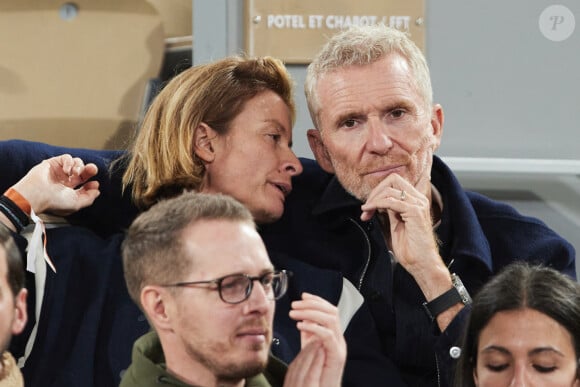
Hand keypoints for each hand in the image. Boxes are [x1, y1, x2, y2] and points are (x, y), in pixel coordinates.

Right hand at [11, 154, 99, 215]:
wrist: (37, 195)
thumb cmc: (53, 202)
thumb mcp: (76, 204)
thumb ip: (89, 198)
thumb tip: (97, 191)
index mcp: (68, 192)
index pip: (84, 185)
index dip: (91, 183)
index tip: (94, 184)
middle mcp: (64, 181)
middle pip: (82, 171)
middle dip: (90, 169)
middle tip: (93, 169)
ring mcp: (59, 171)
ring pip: (76, 162)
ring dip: (80, 166)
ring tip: (76, 173)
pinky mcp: (53, 163)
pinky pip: (66, 158)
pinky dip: (70, 162)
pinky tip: (67, 170)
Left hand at [287, 293, 345, 386]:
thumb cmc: (316, 373)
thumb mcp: (310, 347)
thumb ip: (309, 332)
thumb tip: (303, 316)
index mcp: (333, 334)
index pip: (329, 310)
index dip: (317, 300)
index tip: (303, 296)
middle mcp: (339, 338)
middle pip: (332, 311)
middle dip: (313, 304)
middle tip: (295, 305)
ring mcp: (340, 346)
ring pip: (331, 319)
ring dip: (310, 312)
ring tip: (294, 313)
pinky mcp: (337, 355)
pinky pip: (327, 336)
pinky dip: (313, 327)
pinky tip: (300, 326)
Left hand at [360, 172, 458, 329]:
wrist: (421, 264)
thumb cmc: (410, 248)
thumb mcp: (395, 224)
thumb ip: (389, 210)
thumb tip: (376, 201)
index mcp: (416, 200)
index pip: (395, 182)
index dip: (378, 191)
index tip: (368, 206)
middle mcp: (419, 199)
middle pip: (392, 179)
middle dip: (375, 191)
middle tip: (366, 208)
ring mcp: (418, 204)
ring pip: (389, 189)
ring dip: (373, 200)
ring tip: (366, 213)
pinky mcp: (415, 212)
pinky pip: (391, 201)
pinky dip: (376, 204)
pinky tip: (369, 212)